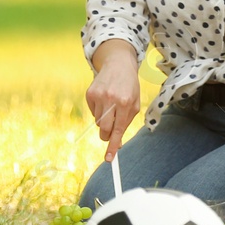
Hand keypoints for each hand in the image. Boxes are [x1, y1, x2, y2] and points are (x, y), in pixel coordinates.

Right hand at [86, 44, 140, 161]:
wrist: (118, 64)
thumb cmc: (129, 87)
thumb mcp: (134, 103)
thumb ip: (126, 123)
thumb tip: (118, 144)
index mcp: (125, 103)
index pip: (118, 130)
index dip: (113, 146)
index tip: (109, 159)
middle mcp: (111, 99)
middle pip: (104, 129)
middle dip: (107, 136)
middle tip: (110, 133)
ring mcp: (98, 96)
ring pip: (98, 122)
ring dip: (104, 121)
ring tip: (111, 107)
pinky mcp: (89, 93)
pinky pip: (92, 112)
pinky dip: (98, 111)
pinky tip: (104, 99)